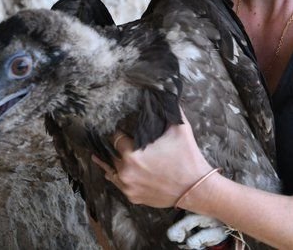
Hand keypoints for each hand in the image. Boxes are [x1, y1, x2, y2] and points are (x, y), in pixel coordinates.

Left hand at [92, 108, 213, 207]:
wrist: (196, 188)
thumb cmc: (187, 157)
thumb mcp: (179, 129)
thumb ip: (169, 110)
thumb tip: (164, 93)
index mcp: (132, 154)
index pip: (116, 139)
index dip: (119, 133)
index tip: (121, 130)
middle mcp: (126, 172)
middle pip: (111, 155)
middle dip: (115, 148)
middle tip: (112, 142)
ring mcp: (128, 187)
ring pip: (111, 172)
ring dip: (110, 164)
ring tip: (97, 157)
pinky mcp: (133, 197)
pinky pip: (119, 185)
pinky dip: (118, 178)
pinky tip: (111, 173)